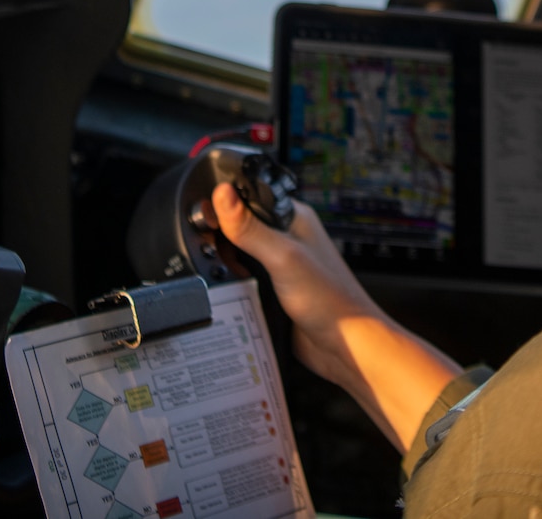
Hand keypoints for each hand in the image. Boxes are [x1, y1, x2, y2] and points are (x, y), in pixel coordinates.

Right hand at [210, 184, 461, 448]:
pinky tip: (216, 288)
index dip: (223, 201)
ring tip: (201, 266)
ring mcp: (279, 266)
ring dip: (223, 261)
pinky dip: (230, 283)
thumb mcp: (283, 257)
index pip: (251, 196)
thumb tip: (222, 194)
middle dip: (218, 235)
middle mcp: (286, 239)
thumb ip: (250, 228)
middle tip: (195, 245)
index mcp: (294, 219)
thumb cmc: (329, 299)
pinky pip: (245, 281)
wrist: (345, 348)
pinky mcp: (273, 291)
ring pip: (239, 255)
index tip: (196, 213)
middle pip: (240, 226)